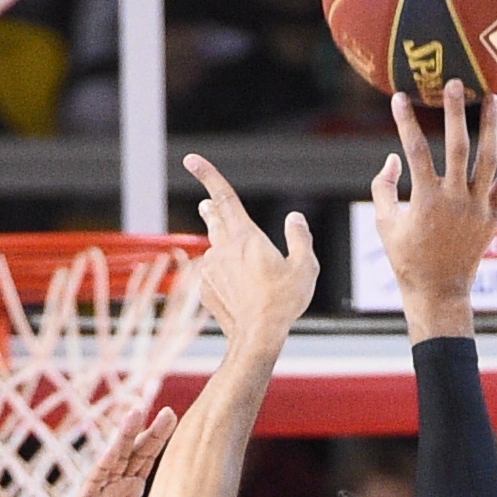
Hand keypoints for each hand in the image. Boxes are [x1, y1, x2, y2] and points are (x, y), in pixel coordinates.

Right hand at [55, 403, 176, 496]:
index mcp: (133, 488)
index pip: (150, 458)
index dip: (162, 439)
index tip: (180, 421)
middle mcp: (118, 482)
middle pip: (137, 451)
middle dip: (152, 431)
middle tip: (171, 413)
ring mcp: (100, 489)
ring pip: (115, 456)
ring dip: (125, 435)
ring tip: (137, 413)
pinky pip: (96, 478)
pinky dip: (105, 461)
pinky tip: (114, 447)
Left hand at [181, 156, 316, 341]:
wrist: (257, 337)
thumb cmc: (283, 301)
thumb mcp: (305, 267)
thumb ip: (300, 238)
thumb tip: (295, 219)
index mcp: (246, 236)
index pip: (224, 196)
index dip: (208, 174)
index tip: (192, 159)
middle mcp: (222, 248)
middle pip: (214, 217)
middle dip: (211, 207)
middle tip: (206, 202)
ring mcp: (210, 270)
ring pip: (214, 248)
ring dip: (221, 243)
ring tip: (228, 248)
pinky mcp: (205, 289)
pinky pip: (212, 274)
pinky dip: (222, 274)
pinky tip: (236, 287)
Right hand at [367, 87, 496, 334]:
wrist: (439, 291)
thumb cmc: (407, 258)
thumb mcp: (384, 223)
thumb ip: (383, 187)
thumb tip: (393, 157)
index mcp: (425, 201)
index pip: (415, 151)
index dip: (405, 122)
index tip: (399, 97)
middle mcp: (455, 201)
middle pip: (458, 147)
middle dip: (455, 113)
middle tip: (455, 83)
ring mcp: (478, 208)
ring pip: (488, 160)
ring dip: (490, 126)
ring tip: (490, 98)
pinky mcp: (493, 216)